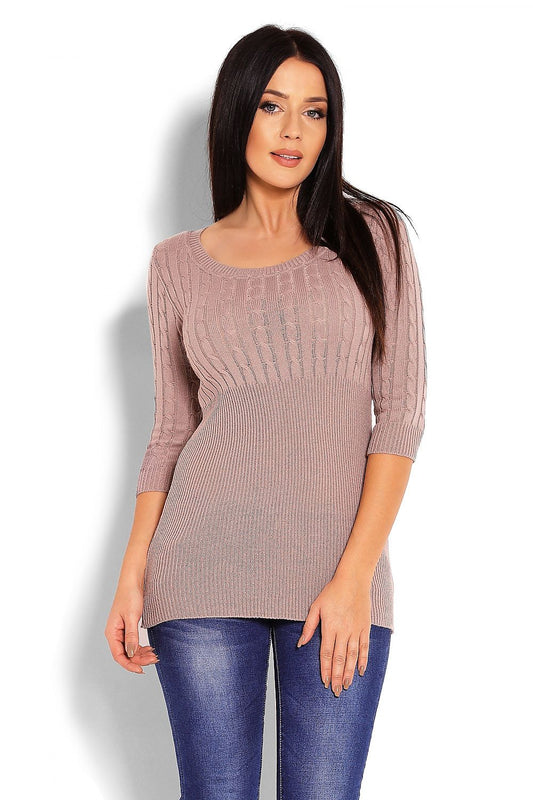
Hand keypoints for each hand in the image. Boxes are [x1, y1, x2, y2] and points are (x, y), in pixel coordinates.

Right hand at [104, 583, 158, 673]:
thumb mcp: (131, 616)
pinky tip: (150, 648)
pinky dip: (141, 647)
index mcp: (111, 632)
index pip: (118, 655)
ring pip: (130, 650)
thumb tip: (130, 653)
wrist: (133, 582)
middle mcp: (115, 634)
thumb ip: (131, 636)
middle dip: (139, 659)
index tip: (141, 670)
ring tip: (154, 655)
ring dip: (141, 654)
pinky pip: (133, 643)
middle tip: (154, 659)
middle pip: (125, 654)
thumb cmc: (130, 595)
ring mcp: (121, 631)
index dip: (129, 664)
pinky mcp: (128, 628)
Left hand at [296, 576, 371, 695]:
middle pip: (340, 658)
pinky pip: (365, 647)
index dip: (325, 669)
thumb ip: (309, 626)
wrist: (353, 580)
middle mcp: (344, 630)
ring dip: (349, 672)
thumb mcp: (316, 606)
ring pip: (352, 656)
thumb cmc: (332, 592)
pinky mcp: (365, 627)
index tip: (324, 682)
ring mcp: (356, 630)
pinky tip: (360, 671)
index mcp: (330, 626)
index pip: (327, 653)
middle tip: (335, 691)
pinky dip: (363, 660)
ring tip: (346, 686)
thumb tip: (300, 644)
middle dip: (337, 676)